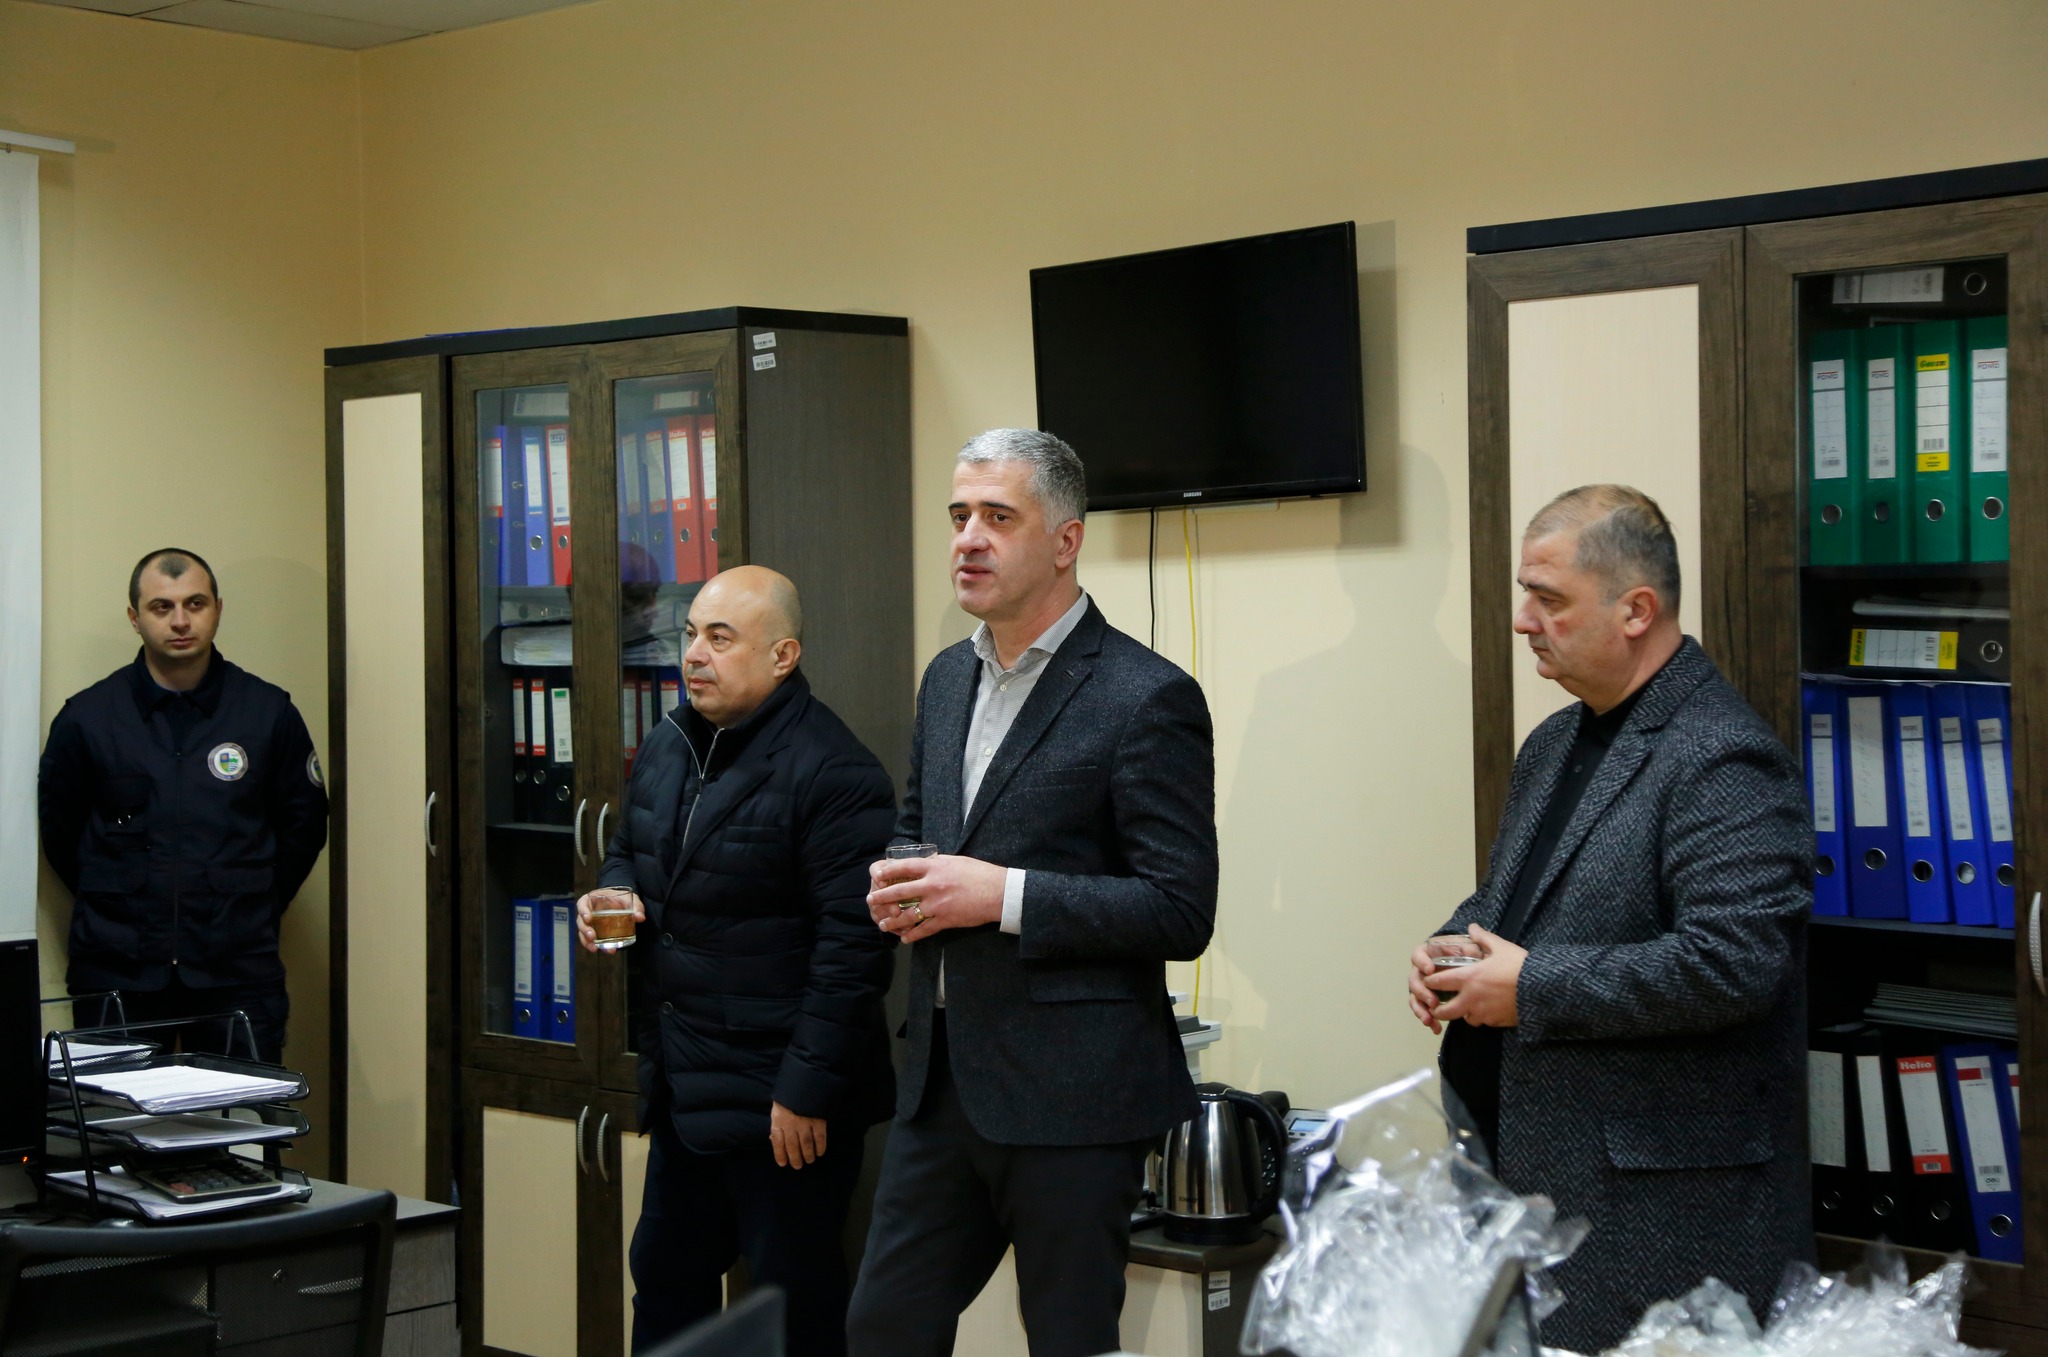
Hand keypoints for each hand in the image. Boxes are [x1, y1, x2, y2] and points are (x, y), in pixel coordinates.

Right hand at [575, 888, 643, 951]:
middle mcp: (588, 912)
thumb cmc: (622, 899)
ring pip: (583, 933)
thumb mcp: (630, 899)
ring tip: (595, 948)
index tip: (588, 918)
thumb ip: (636, 906)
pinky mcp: (594, 932)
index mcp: (592, 900)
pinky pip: (590, 940)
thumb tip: (640, 917)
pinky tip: (601, 950)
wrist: (621, 904)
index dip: (583, 911)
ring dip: (587, 941)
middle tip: (593, 936)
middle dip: (585, 930)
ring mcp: (590, 923)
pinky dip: (593, 945)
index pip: (582, 904)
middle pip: (581, 921)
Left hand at [769, 1102, 826, 1168]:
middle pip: (793, 1147)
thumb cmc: (788, 1096)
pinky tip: (820, 1152)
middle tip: (798, 1166)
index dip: (780, 1155)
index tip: (783, 1164)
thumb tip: (774, 1140)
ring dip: (808, 1155)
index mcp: (779, 1121)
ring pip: (806, 1145)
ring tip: (809, 1161)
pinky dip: (820, 1147)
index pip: (778, 1142)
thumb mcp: (777, 1109)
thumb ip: (777, 1124)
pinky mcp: (818, 1120)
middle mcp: (791, 1124)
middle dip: (795, 1159)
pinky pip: (820, 1137)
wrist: (805, 1080)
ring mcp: (805, 1123)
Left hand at [866, 854, 1005, 943]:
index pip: (904, 867)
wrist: (998, 892)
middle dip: (882, 897)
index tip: (877, 874)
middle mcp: (932, 885)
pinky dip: (913, 935)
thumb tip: (925, 863)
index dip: (887, 871)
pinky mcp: (945, 920)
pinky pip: (924, 930)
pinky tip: (904, 938)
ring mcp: (937, 904)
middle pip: (899, 891)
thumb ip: (938, 863)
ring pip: (908, 914)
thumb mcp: (956, 861)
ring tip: (882, 924)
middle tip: (870, 900)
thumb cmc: (980, 873)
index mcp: (935, 867)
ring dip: (892, 920)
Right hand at [1407, 935, 1482, 1034]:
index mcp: (1430, 955)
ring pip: (1415, 998)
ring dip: (1420, 1009)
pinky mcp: (1429, 1001)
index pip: (1418, 955)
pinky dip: (1428, 1019)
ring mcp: (1425, 987)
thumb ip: (1474, 941)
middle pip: (1414, 980)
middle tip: (1433, 1001)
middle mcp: (1423, 971)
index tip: (1430, 969)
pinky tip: (1435, 1028)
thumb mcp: (1474, 950)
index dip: (1421, 961)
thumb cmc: (1472, 958)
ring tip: (1430, 1019)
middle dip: (1421, 992)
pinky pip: (1424, 1010)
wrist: (1478, 975)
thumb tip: (1474, 929)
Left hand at [1430, 925, 1525, 1028]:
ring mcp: (1483, 1013)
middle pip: (1445, 1011)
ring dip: (1462, 1014)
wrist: (1542, 989)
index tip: (1427, 981)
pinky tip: (1486, 1010)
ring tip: (1465, 1007)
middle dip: (1438, 1010)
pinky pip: (1482, 1022)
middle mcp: (1471, 998)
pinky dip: (1480, 1018)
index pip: (1439, 982)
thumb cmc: (1520, 966)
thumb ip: (1483, 938)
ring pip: (1465, 1019)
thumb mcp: (1501, 947)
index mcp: (1469, 977)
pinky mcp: (1496, 1022)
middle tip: (1437, 1007)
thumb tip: (1472, 927)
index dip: (1430, 982)